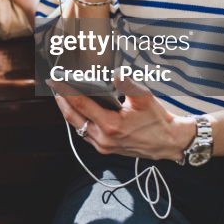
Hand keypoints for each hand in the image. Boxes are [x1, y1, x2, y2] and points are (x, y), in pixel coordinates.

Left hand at [51, 78, 195, 161]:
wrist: (168, 143)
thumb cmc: (157, 121)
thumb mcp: (145, 98)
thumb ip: (128, 84)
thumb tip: (116, 73)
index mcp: (110, 125)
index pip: (80, 104)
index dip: (65, 90)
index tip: (55, 80)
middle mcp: (103, 138)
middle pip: (72, 117)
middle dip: (61, 100)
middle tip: (54, 86)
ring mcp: (103, 146)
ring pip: (77, 126)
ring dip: (69, 111)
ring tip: (63, 96)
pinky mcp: (105, 149)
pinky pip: (85, 134)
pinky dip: (78, 121)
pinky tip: (78, 111)